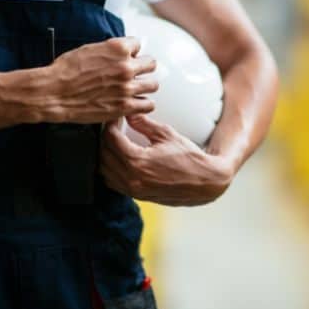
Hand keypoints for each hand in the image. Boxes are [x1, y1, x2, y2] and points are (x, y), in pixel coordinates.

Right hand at [41, 37, 157, 123]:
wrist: (54, 93)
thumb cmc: (65, 72)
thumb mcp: (89, 50)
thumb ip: (109, 51)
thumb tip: (118, 53)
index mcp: (117, 48)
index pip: (138, 44)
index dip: (132, 52)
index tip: (129, 57)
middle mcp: (126, 66)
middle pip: (151, 64)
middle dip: (143, 67)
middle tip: (137, 73)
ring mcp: (127, 87)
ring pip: (153, 85)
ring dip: (145, 86)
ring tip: (137, 89)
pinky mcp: (125, 106)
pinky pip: (148, 104)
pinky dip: (143, 104)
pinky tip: (136, 103)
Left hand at [99, 115, 234, 205]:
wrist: (205, 181)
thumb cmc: (189, 158)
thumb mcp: (166, 135)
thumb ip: (144, 124)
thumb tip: (129, 113)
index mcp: (137, 162)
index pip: (111, 139)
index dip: (110, 124)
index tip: (115, 117)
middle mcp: (132, 179)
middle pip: (103, 155)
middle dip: (105, 138)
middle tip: (113, 127)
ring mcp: (133, 190)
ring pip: (104, 171)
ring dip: (105, 155)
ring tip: (114, 142)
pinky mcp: (137, 195)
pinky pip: (113, 183)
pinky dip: (110, 170)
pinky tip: (118, 159)